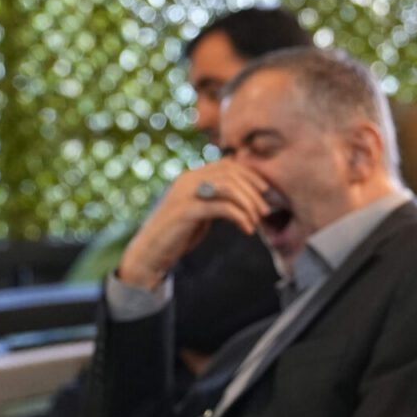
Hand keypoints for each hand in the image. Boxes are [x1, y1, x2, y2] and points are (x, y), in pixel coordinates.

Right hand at [117, 162, 270, 290]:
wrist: (150, 252)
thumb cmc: (178, 233)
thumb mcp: (201, 210)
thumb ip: (217, 199)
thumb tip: (246, 196)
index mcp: (192, 176)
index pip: (228, 164)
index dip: (250, 175)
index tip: (265, 192)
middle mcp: (188, 179)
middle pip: (231, 172)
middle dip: (253, 190)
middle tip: (266, 210)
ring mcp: (186, 193)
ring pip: (229, 187)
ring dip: (249, 203)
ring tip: (258, 220)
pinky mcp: (186, 211)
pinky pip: (221, 207)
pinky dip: (240, 217)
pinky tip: (248, 229)